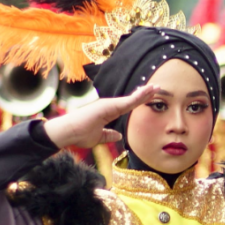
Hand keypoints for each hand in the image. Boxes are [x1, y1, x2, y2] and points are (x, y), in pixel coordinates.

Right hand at [43, 84, 157, 148]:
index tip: (151, 95)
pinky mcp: (107, 106)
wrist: (66, 133)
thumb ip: (109, 135)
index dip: (140, 100)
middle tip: (158, 87)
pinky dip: (137, 97)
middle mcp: (109, 106)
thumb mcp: (98, 137)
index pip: (128, 105)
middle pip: (131, 100)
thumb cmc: (79, 135)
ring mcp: (108, 104)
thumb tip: (118, 135)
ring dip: (144, 93)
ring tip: (156, 87)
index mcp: (108, 112)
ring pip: (131, 99)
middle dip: (145, 94)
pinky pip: (126, 102)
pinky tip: (147, 92)